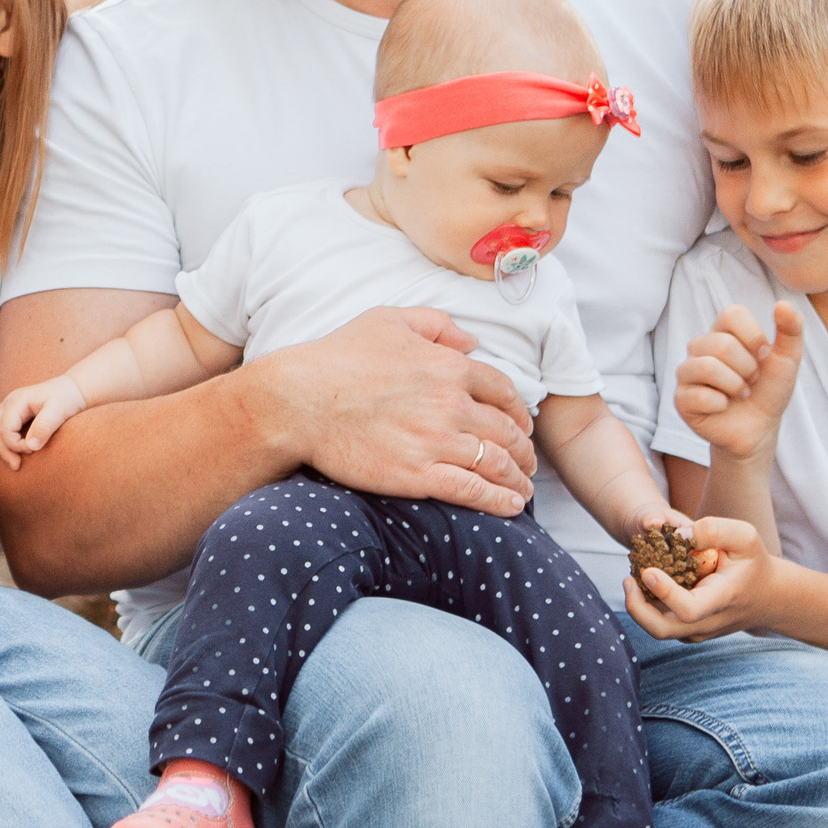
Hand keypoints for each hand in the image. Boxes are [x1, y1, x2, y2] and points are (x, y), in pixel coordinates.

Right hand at [0, 377, 88, 469]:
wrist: (73, 389)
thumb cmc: (68, 399)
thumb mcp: (60, 410)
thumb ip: (45, 426)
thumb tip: (30, 446)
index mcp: (18, 400)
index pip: (4, 428)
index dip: (15, 444)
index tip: (33, 450)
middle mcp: (9, 402)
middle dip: (4, 450)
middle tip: (18, 466)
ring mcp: (8, 406)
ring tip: (14, 462)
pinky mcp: (12, 413)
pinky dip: (1, 440)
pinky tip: (14, 451)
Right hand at [250, 306, 537, 515]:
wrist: (298, 401)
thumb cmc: (337, 358)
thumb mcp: (388, 320)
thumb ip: (435, 325)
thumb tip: (470, 341)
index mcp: (448, 366)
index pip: (503, 391)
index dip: (519, 411)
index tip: (523, 425)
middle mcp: (451, 404)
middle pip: (507, 431)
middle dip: (525, 450)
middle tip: (529, 463)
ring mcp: (436, 441)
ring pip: (497, 463)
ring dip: (518, 479)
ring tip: (524, 490)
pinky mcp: (418, 475)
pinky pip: (473, 490)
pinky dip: (500, 500)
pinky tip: (511, 507)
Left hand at [624, 515, 766, 640]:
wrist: (768, 596)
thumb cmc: (753, 562)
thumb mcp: (744, 536)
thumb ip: (713, 529)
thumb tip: (678, 535)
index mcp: (722, 599)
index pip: (688, 609)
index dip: (664, 593)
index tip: (648, 571)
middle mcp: (708, 621)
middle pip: (662, 630)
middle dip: (636, 609)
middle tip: (628, 579)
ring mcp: (698, 631)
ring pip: (658, 630)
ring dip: (639, 607)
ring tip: (633, 578)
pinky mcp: (690, 632)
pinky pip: (663, 625)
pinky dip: (649, 608)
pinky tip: (647, 585)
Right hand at [672, 303, 802, 461]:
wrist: (759, 430)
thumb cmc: (769, 390)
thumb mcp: (788, 359)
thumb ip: (791, 329)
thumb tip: (782, 303)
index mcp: (723, 331)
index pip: (732, 314)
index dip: (754, 336)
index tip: (764, 355)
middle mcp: (700, 347)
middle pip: (722, 344)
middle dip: (748, 368)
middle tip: (751, 381)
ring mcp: (687, 372)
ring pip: (707, 367)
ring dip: (735, 386)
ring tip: (740, 394)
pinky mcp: (680, 398)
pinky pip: (699, 395)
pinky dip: (721, 404)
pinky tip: (723, 407)